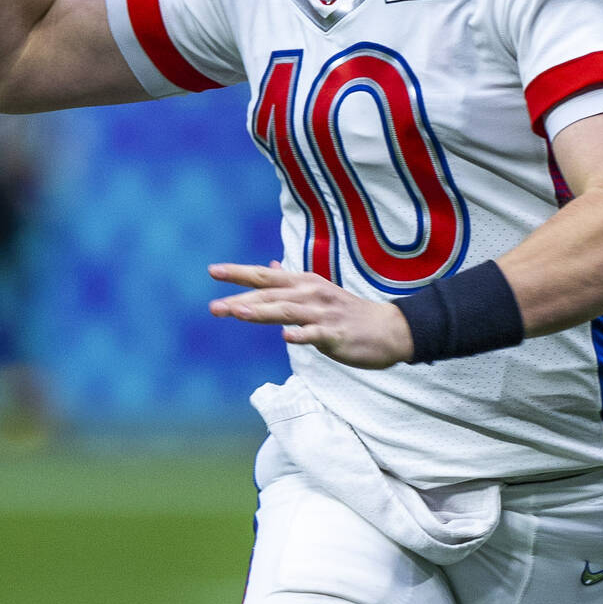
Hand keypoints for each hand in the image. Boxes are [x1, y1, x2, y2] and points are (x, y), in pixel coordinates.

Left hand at [208, 262, 414, 369]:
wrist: (389, 329)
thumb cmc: (348, 312)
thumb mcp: (318, 290)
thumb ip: (290, 281)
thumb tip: (271, 264)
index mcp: (304, 283)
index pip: (265, 275)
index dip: (239, 272)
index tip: (212, 271)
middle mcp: (311, 293)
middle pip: (271, 293)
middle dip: (241, 298)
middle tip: (214, 307)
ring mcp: (324, 313)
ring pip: (287, 311)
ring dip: (262, 311)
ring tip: (238, 312)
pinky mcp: (337, 334)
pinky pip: (316, 334)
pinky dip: (301, 335)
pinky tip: (286, 338)